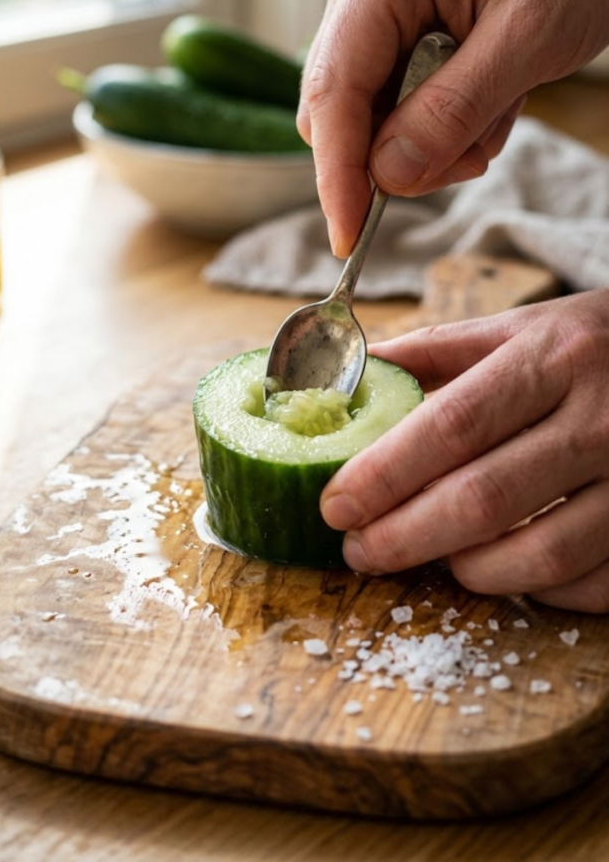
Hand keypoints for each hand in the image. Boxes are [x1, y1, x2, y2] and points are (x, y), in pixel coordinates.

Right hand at [298, 0, 608, 256]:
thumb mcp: (527, 38)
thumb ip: (453, 110)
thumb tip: (387, 176)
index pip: (334, 91)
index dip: (336, 171)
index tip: (348, 235)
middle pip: (340, 115)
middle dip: (400, 156)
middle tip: (471, 155)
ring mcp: (376, 20)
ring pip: (371, 124)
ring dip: (434, 144)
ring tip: (497, 112)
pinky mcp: (396, 43)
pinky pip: (398, 115)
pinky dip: (444, 131)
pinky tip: (488, 103)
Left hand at [320, 289, 608, 612]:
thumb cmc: (590, 345)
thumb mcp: (520, 328)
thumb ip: (435, 352)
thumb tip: (350, 380)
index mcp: (554, 357)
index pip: (452, 424)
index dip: (385, 473)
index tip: (335, 505)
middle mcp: (602, 418)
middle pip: (485, 498)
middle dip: (404, 536)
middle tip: (359, 550)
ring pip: (541, 555)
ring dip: (468, 569)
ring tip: (431, 555)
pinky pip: (590, 583)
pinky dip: (534, 588)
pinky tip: (503, 566)